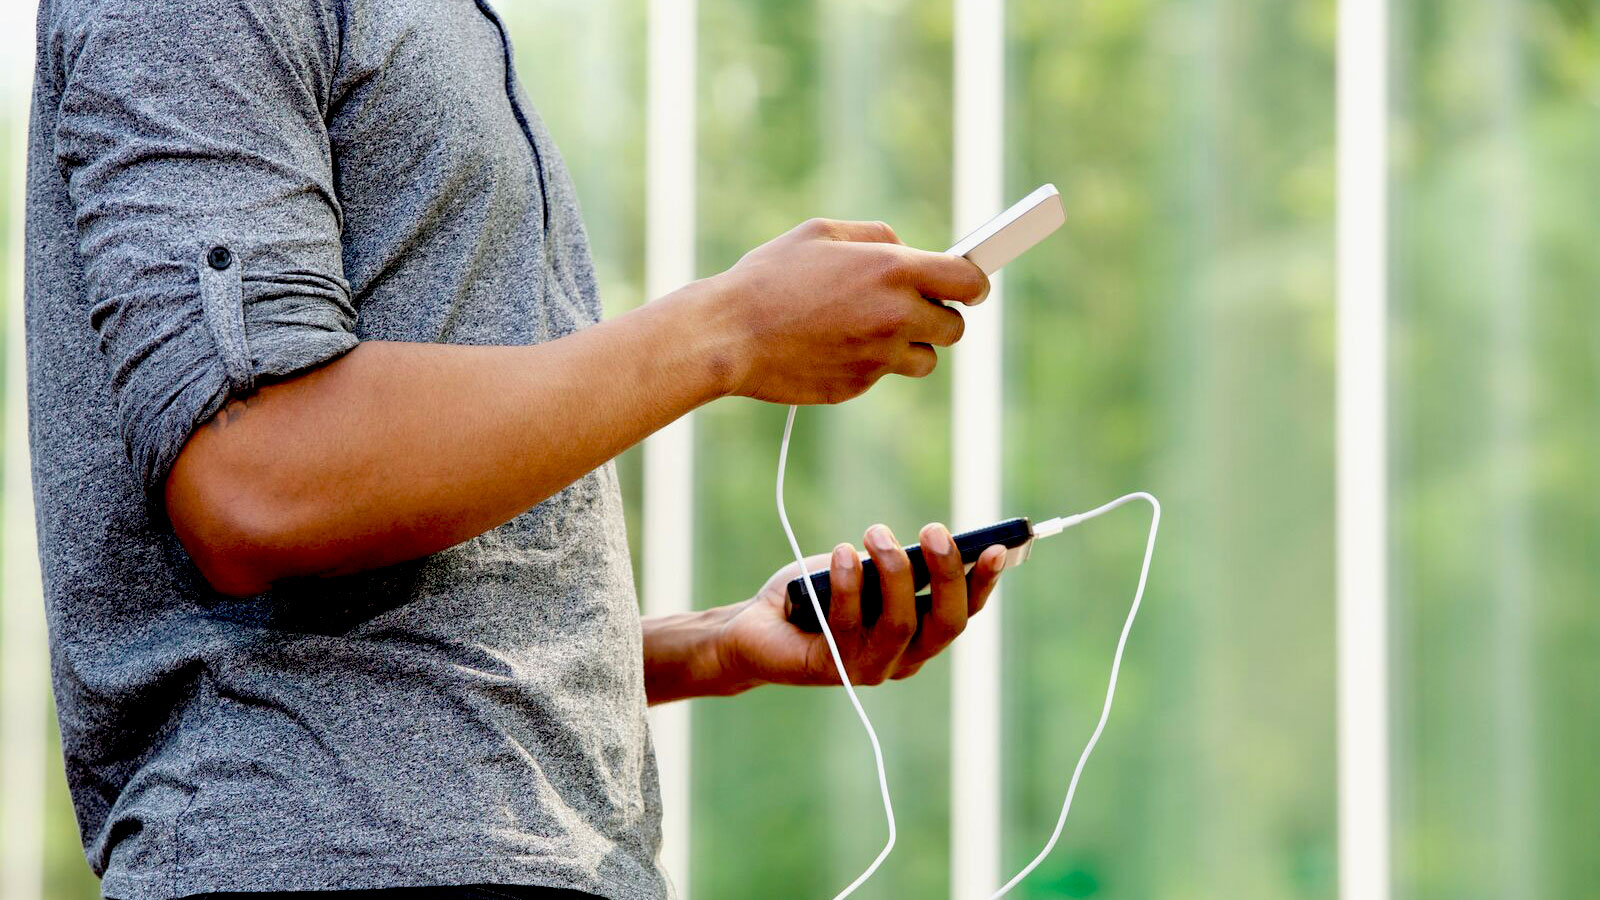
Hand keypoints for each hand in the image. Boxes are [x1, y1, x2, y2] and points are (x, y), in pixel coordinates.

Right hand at [699, 219, 988, 404]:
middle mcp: (895, 316)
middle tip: (907, 306)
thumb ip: (875, 237)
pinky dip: (870, 362)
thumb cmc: (770, 277)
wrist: (729, 335)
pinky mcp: (859, 386)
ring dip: (909, 346)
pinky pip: (884, 374)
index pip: (968, 282)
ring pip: (925, 359)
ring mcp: (879, 357)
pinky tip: (833, 345)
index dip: (973, 284)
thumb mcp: (821, 233)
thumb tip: (906, 250)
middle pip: (955, 327)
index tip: (969, 286)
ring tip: (868, 328)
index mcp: (892, 270)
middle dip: (938, 316)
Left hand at [714, 522, 1007, 688]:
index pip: (964, 612)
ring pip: (900, 624)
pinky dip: (848, 583)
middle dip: (946, 575)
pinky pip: (848, 624)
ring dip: (893, 572)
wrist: (754, 627)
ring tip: (876, 532)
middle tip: (935, 531)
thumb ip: (895, 565)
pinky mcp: (830, 668)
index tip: (997, 546)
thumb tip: (925, 545)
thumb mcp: (863, 571)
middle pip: (945, 624)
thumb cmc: (816, 593)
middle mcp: (902, 659)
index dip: (984, 582)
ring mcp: (868, 668)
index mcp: (919, 635)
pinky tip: (842, 553)